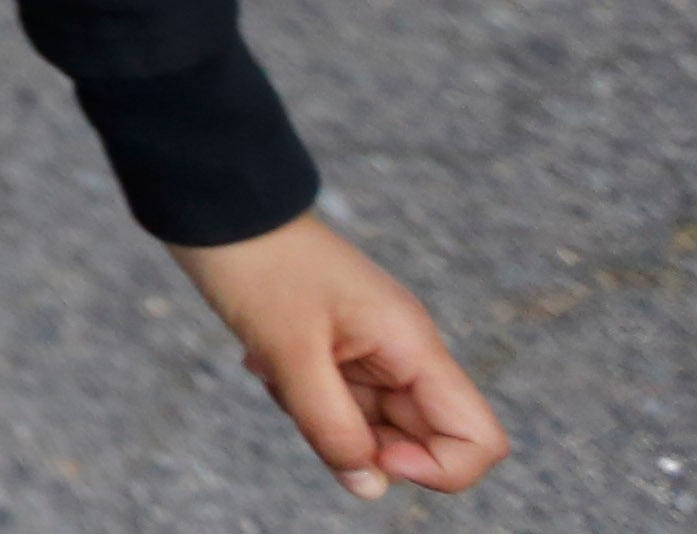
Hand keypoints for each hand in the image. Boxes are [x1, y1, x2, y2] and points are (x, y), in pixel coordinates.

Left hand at [170, 215, 508, 499]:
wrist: (218, 207)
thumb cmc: (257, 264)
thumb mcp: (290, 353)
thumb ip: (332, 427)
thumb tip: (370, 489)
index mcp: (413, 345)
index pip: (478, 437)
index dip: (438, 468)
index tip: (374, 454)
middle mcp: (404, 351)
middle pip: (419, 439)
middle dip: (361, 444)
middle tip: (304, 399)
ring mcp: (371, 352)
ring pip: (370, 427)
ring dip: (321, 419)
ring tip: (277, 367)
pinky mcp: (337, 350)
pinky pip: (336, 403)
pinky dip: (301, 399)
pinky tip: (265, 358)